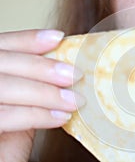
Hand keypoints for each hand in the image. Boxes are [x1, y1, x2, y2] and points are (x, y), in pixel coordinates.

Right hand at [0, 30, 84, 161]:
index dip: (27, 39)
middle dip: (42, 67)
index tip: (58, 37)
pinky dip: (37, 115)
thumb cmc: (9, 134)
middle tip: (75, 75)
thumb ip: (33, 86)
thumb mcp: (21, 104)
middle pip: (3, 63)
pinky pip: (6, 116)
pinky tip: (61, 117)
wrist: (4, 160)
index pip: (1, 46)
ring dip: (46, 93)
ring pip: (5, 87)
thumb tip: (63, 70)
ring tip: (75, 101)